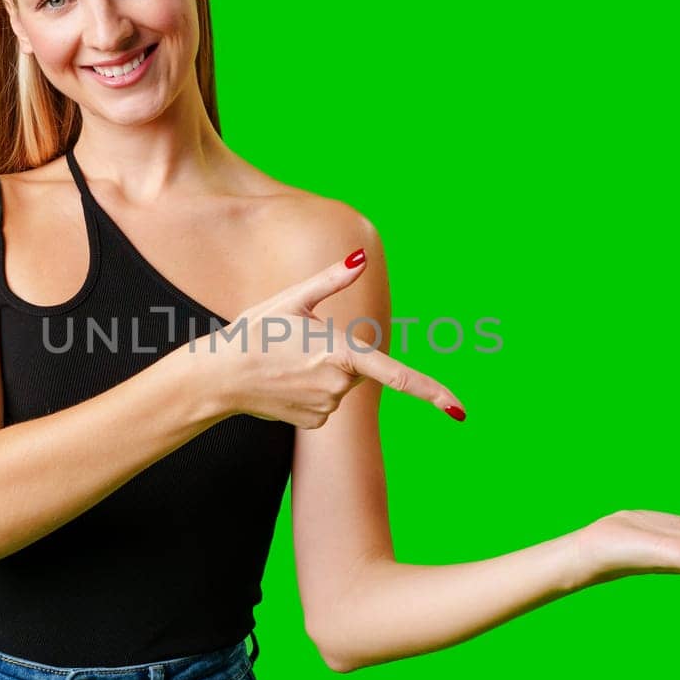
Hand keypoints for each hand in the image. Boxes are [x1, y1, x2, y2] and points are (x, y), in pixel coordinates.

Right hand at [199, 249, 466, 427]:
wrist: (219, 376)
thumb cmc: (255, 331)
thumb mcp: (292, 299)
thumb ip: (331, 280)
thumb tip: (361, 258)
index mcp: (340, 352)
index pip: (397, 376)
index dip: (432, 393)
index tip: (459, 411)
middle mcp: (338, 384)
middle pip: (360, 369)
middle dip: (340, 355)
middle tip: (301, 343)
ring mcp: (326, 406)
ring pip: (342, 386)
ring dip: (324, 373)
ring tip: (287, 361)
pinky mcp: (314, 421)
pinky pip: (326, 403)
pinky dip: (312, 391)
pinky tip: (285, 382)